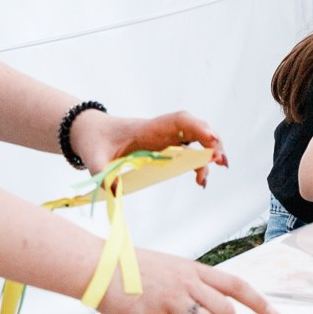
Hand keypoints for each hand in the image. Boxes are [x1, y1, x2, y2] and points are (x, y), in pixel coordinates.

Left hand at [71, 108, 227, 183]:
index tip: (211, 141)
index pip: (179, 121)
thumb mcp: (94, 160)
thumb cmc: (95, 142)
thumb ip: (103, 175)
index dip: (198, 128)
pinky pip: (188, 152)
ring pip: (195, 141)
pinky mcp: (165, 149)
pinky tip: (201, 179)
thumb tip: (114, 192)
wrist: (91, 133)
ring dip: (209, 153)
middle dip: (211, 142)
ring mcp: (165, 139)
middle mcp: (162, 131)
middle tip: (221, 162)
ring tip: (215, 172)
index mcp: (148, 129)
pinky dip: (199, 162)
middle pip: (195, 129)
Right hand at [96, 250, 275, 313]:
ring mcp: (169, 300)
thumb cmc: (129, 266)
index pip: (236, 285)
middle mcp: (185, 283)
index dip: (259, 302)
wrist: (97, 265)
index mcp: (193, 269)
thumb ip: (189, 282)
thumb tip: (206, 304)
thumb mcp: (168, 266)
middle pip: (226, 310)